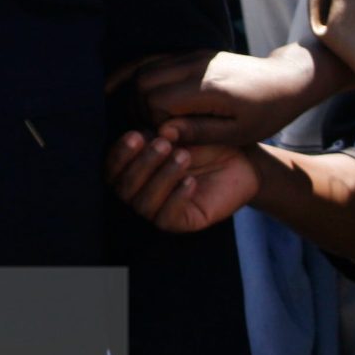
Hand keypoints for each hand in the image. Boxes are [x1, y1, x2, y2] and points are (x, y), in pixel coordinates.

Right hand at [107, 130, 261, 233]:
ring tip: (183, 156)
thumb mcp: (181, 132)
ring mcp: (159, 209)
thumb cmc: (206, 143)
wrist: (242, 161)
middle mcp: (142, 192)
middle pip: (124, 188)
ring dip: (161, 178)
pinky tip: (191, 182)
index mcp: (134, 169)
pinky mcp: (181, 222)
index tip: (136, 135)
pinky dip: (176, 198)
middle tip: (164, 143)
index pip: (112, 170)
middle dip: (142, 163)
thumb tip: (148, 134)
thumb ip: (162, 134)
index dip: (119, 154)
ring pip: (143, 203)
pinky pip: (166, 219)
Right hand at [134, 43, 322, 145]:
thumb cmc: (266, 113)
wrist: (284, 79)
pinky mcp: (191, 53)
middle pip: (142, 82)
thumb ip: (199, 132)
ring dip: (140, 94)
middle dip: (139, 108)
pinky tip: (146, 96)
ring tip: (152, 117)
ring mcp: (192, 56)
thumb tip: (164, 134)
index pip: (156, 101)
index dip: (154, 123)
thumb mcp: (238, 133)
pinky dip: (144, 79)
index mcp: (208, 88)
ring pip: (144, 69)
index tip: (169, 138)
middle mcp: (195, 66)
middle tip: (154, 129)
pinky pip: (155, 61)